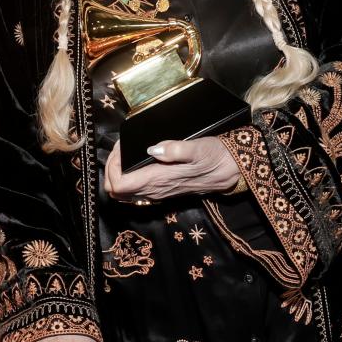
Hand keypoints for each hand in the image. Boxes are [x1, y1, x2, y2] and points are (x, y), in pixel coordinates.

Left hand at [104, 137, 239, 202]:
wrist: (232, 171)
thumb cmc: (215, 156)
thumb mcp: (199, 148)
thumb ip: (176, 149)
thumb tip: (153, 149)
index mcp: (159, 179)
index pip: (119, 184)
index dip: (111, 167)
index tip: (119, 149)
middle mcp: (155, 190)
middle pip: (115, 191)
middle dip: (110, 170)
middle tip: (119, 151)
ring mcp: (158, 193)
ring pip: (123, 194)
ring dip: (117, 175)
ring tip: (124, 155)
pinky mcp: (162, 192)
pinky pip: (135, 192)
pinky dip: (127, 179)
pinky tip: (135, 163)